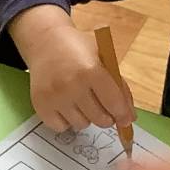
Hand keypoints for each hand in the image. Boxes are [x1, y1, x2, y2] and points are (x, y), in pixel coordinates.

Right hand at [9, 6, 133, 131]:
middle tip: (102, 107)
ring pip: (81, 125)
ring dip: (85, 117)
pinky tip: (65, 105)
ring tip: (80, 101)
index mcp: (91, 70)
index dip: (123, 114)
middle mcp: (71, 85)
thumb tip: (128, 118)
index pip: (114, 103)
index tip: (125, 119)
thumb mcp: (104, 59)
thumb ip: (119, 87)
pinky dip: (66, 120)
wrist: (45, 42)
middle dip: (106, 116)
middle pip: (100, 119)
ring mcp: (54, 96)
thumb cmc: (79, 49)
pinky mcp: (40, 104)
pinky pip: (61, 127)